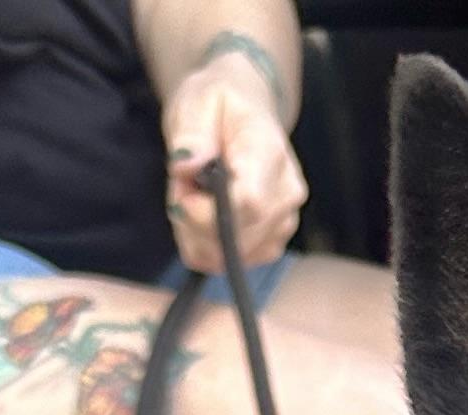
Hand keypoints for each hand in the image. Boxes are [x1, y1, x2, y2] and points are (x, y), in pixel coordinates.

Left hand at [161, 48, 304, 275]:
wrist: (244, 109)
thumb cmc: (220, 102)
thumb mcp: (197, 100)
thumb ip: (192, 132)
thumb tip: (186, 164)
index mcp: (270, 154)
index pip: (248, 203)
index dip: (206, 211)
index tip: (182, 189)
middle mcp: (286, 196)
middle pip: (235, 237)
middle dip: (192, 218)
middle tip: (182, 182)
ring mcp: (281, 225)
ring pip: (225, 256)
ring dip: (194, 231)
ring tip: (193, 192)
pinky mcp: (268, 244)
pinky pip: (223, 261)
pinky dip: (201, 242)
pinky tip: (202, 211)